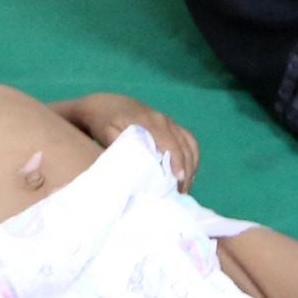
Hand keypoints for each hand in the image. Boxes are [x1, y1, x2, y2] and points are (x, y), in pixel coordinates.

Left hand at [63, 93, 198, 189]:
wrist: (106, 105)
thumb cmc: (104, 123)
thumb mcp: (106, 133)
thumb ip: (118, 145)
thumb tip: (131, 166)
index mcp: (149, 122)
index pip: (171, 143)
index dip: (177, 162)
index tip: (179, 179)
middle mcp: (163, 120)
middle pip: (184, 146)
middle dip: (187, 169)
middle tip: (182, 192)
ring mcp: (169, 121)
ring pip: (190, 144)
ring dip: (192, 165)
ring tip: (185, 186)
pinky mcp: (171, 125)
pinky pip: (189, 140)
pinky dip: (192, 157)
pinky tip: (188, 172)